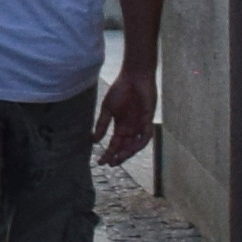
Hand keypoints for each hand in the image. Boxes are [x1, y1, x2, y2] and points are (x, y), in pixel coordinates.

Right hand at [92, 60, 159, 176]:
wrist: (133, 77)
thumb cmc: (120, 90)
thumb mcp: (107, 109)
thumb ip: (102, 125)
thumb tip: (93, 140)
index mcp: (121, 126)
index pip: (115, 144)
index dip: (108, 153)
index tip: (100, 162)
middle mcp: (131, 128)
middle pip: (125, 147)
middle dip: (118, 156)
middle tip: (111, 164)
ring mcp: (140, 125)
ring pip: (136, 144)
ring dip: (128, 152)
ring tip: (120, 158)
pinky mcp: (148, 119)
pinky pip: (146, 134)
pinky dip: (141, 142)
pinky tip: (133, 147)